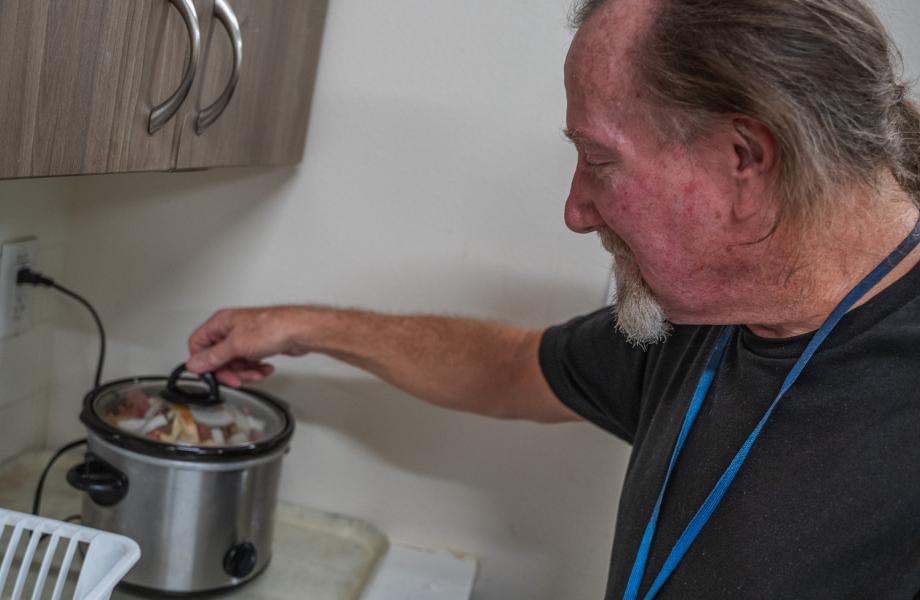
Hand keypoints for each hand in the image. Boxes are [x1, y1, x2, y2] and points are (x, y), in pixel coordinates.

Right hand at [186, 306, 309, 386]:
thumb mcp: (236, 346)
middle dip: (229, 371)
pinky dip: (255, 368)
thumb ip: (213, 357)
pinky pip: (248, 362)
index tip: (212, 374)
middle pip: (218, 357)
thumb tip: (194, 364)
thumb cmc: (273, 328)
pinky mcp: (257, 345)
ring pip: (234, 362)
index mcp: (221, 323)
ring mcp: (244, 337)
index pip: (198, 344)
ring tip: (257, 373)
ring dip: (245, 372)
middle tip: (238, 379)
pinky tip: (264, 368)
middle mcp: (231, 328)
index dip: (203, 362)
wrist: (300, 331)